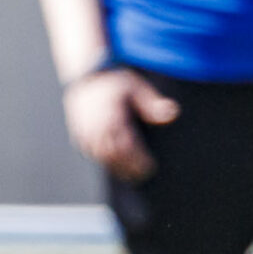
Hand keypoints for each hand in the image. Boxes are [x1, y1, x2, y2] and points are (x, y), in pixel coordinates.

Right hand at [61, 68, 177, 180]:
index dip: (137, 159)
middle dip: (128, 168)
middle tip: (143, 175)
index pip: (126, 145)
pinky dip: (104, 161)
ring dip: (116, 168)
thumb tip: (173, 113)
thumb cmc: (114, 83)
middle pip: (113, 155)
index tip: (150, 167)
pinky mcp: (78, 135)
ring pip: (101, 157)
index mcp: (111, 117)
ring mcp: (84, 133)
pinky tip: (116, 165)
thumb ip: (153, 103)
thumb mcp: (137, 88)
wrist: (85, 78)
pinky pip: (92, 153)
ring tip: (131, 175)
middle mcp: (95, 127)